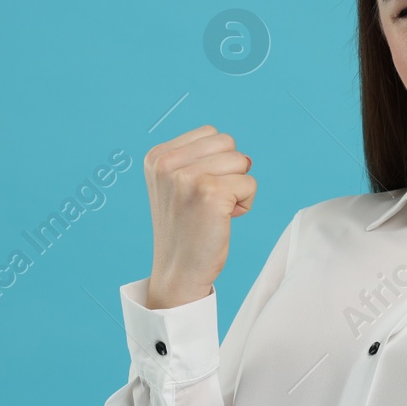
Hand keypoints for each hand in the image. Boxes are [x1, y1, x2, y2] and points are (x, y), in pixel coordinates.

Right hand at [143, 124, 256, 308]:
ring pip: (241, 161)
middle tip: (209, 202)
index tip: (197, 192)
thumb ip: (199, 160)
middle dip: (230, 172)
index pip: (211, 134)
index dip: (216, 163)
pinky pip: (250, 184)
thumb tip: (245, 158)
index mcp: (157, 156)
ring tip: (216, 211)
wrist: (178, 271)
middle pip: (228, 144)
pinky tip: (224, 220)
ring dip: (238, 188)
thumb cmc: (186, 229)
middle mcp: (167, 162)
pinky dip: (246, 204)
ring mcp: (186, 176)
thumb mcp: (177, 185)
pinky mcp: (210, 192)